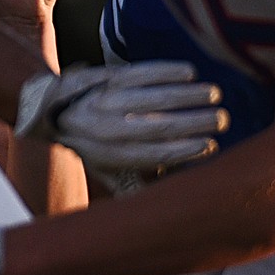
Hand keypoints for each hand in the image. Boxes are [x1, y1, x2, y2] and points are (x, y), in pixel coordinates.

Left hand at [15, 62, 228, 175]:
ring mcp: (103, 99)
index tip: (210, 146)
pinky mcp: (105, 76)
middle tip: (221, 119)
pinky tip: (189, 71)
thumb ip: (138, 186)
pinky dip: (164, 70)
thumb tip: (175, 204)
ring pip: (149, 96)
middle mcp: (104, 127)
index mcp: (108, 155)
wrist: (53, 111)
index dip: (182, 151)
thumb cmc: (93, 147)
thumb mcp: (108, 172)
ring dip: (185, 94)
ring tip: (214, 94)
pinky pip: (138, 71)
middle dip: (192, 122)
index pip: (150, 155)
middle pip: (154, 125)